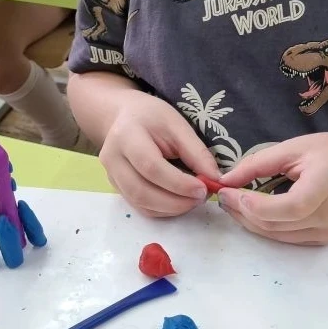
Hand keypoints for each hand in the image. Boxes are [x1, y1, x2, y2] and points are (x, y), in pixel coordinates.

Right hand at [100, 93, 219, 217]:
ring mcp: (112, 176)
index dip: (178, 183)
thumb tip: (215, 179)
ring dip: (171, 208)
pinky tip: (179, 203)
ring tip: (193, 200)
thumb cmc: (152, 118)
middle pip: (141, 191)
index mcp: (127, 136)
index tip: (203, 188)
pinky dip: (163, 210)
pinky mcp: (117, 188)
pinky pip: (140, 207)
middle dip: (175, 201)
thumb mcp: (177, 125)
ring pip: (140, 203)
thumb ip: (195, 151)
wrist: (124, 118)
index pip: (151, 167)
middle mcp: (113, 159)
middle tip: (201, 198)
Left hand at [218, 133, 327, 245]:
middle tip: (223, 196)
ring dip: (250, 222)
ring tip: (233, 203)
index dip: (258, 205)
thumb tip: (225, 180)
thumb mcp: (298, 146)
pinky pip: (287, 239)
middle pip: (277, 225)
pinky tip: (253, 212)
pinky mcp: (325, 241)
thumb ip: (260, 163)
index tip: (232, 193)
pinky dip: (266, 227)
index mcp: (327, 185)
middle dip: (243, 213)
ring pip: (277, 236)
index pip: (291, 207)